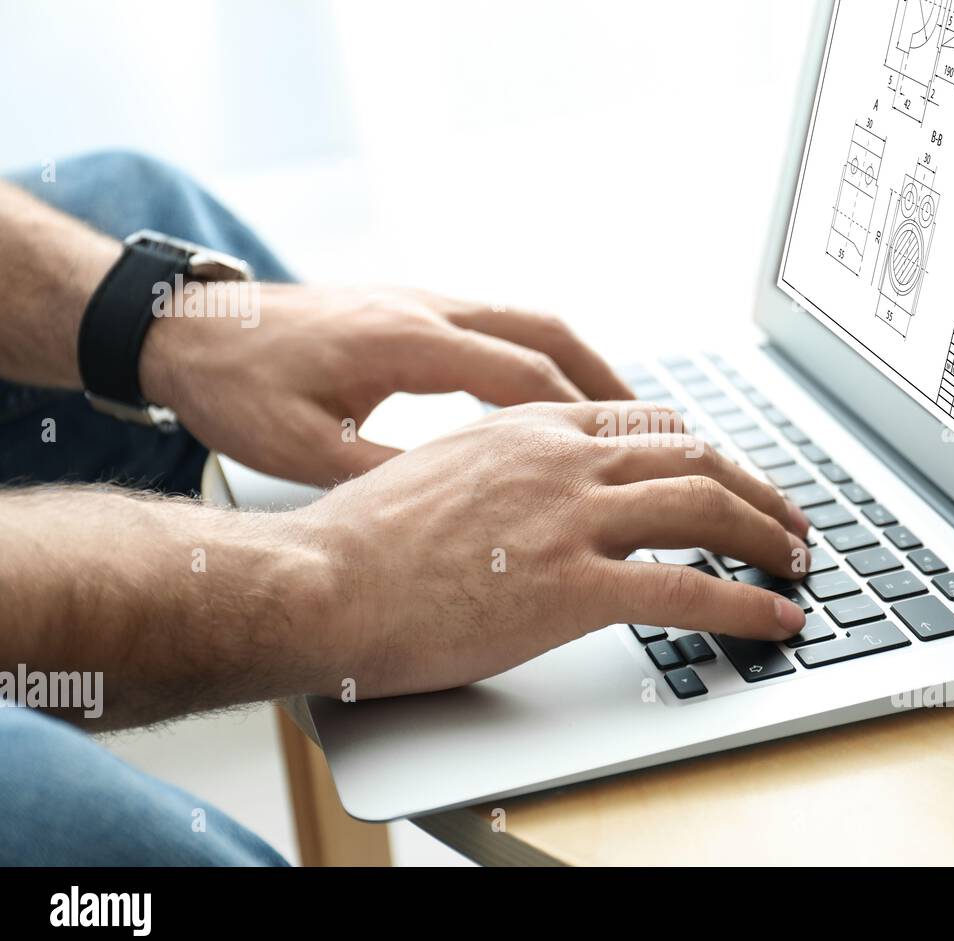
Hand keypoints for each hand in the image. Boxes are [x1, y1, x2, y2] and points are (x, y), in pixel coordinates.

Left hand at [138, 284, 633, 484]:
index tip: (629, 458)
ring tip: (622, 412)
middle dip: (607, 380)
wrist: (186, 327)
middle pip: (546, 333)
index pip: (522, 375)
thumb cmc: (237, 388)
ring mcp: (421, 302)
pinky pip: (499, 325)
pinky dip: (541, 358)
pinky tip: (550, 398)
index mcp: (405, 342)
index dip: (582, 419)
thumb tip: (459, 514)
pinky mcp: (410, 309)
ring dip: (582, 363)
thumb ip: (384, 477)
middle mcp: (425, 310)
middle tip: (656, 428)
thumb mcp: (303, 449)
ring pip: (529, 322)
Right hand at [290, 402, 812, 696]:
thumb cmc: (361, 541)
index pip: (648, 423)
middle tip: (787, 519)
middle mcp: (563, 458)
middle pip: (694, 455)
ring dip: (767, 534)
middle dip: (754, 487)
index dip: (703, 451)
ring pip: (705, 506)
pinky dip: (746, 604)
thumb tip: (529, 497)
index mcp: (532, 429)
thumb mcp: (441, 473)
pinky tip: (777, 618)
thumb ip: (503, 473)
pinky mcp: (571, 586)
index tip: (729, 475)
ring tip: (800, 562)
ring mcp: (571, 518)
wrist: (316, 581)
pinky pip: (687, 589)